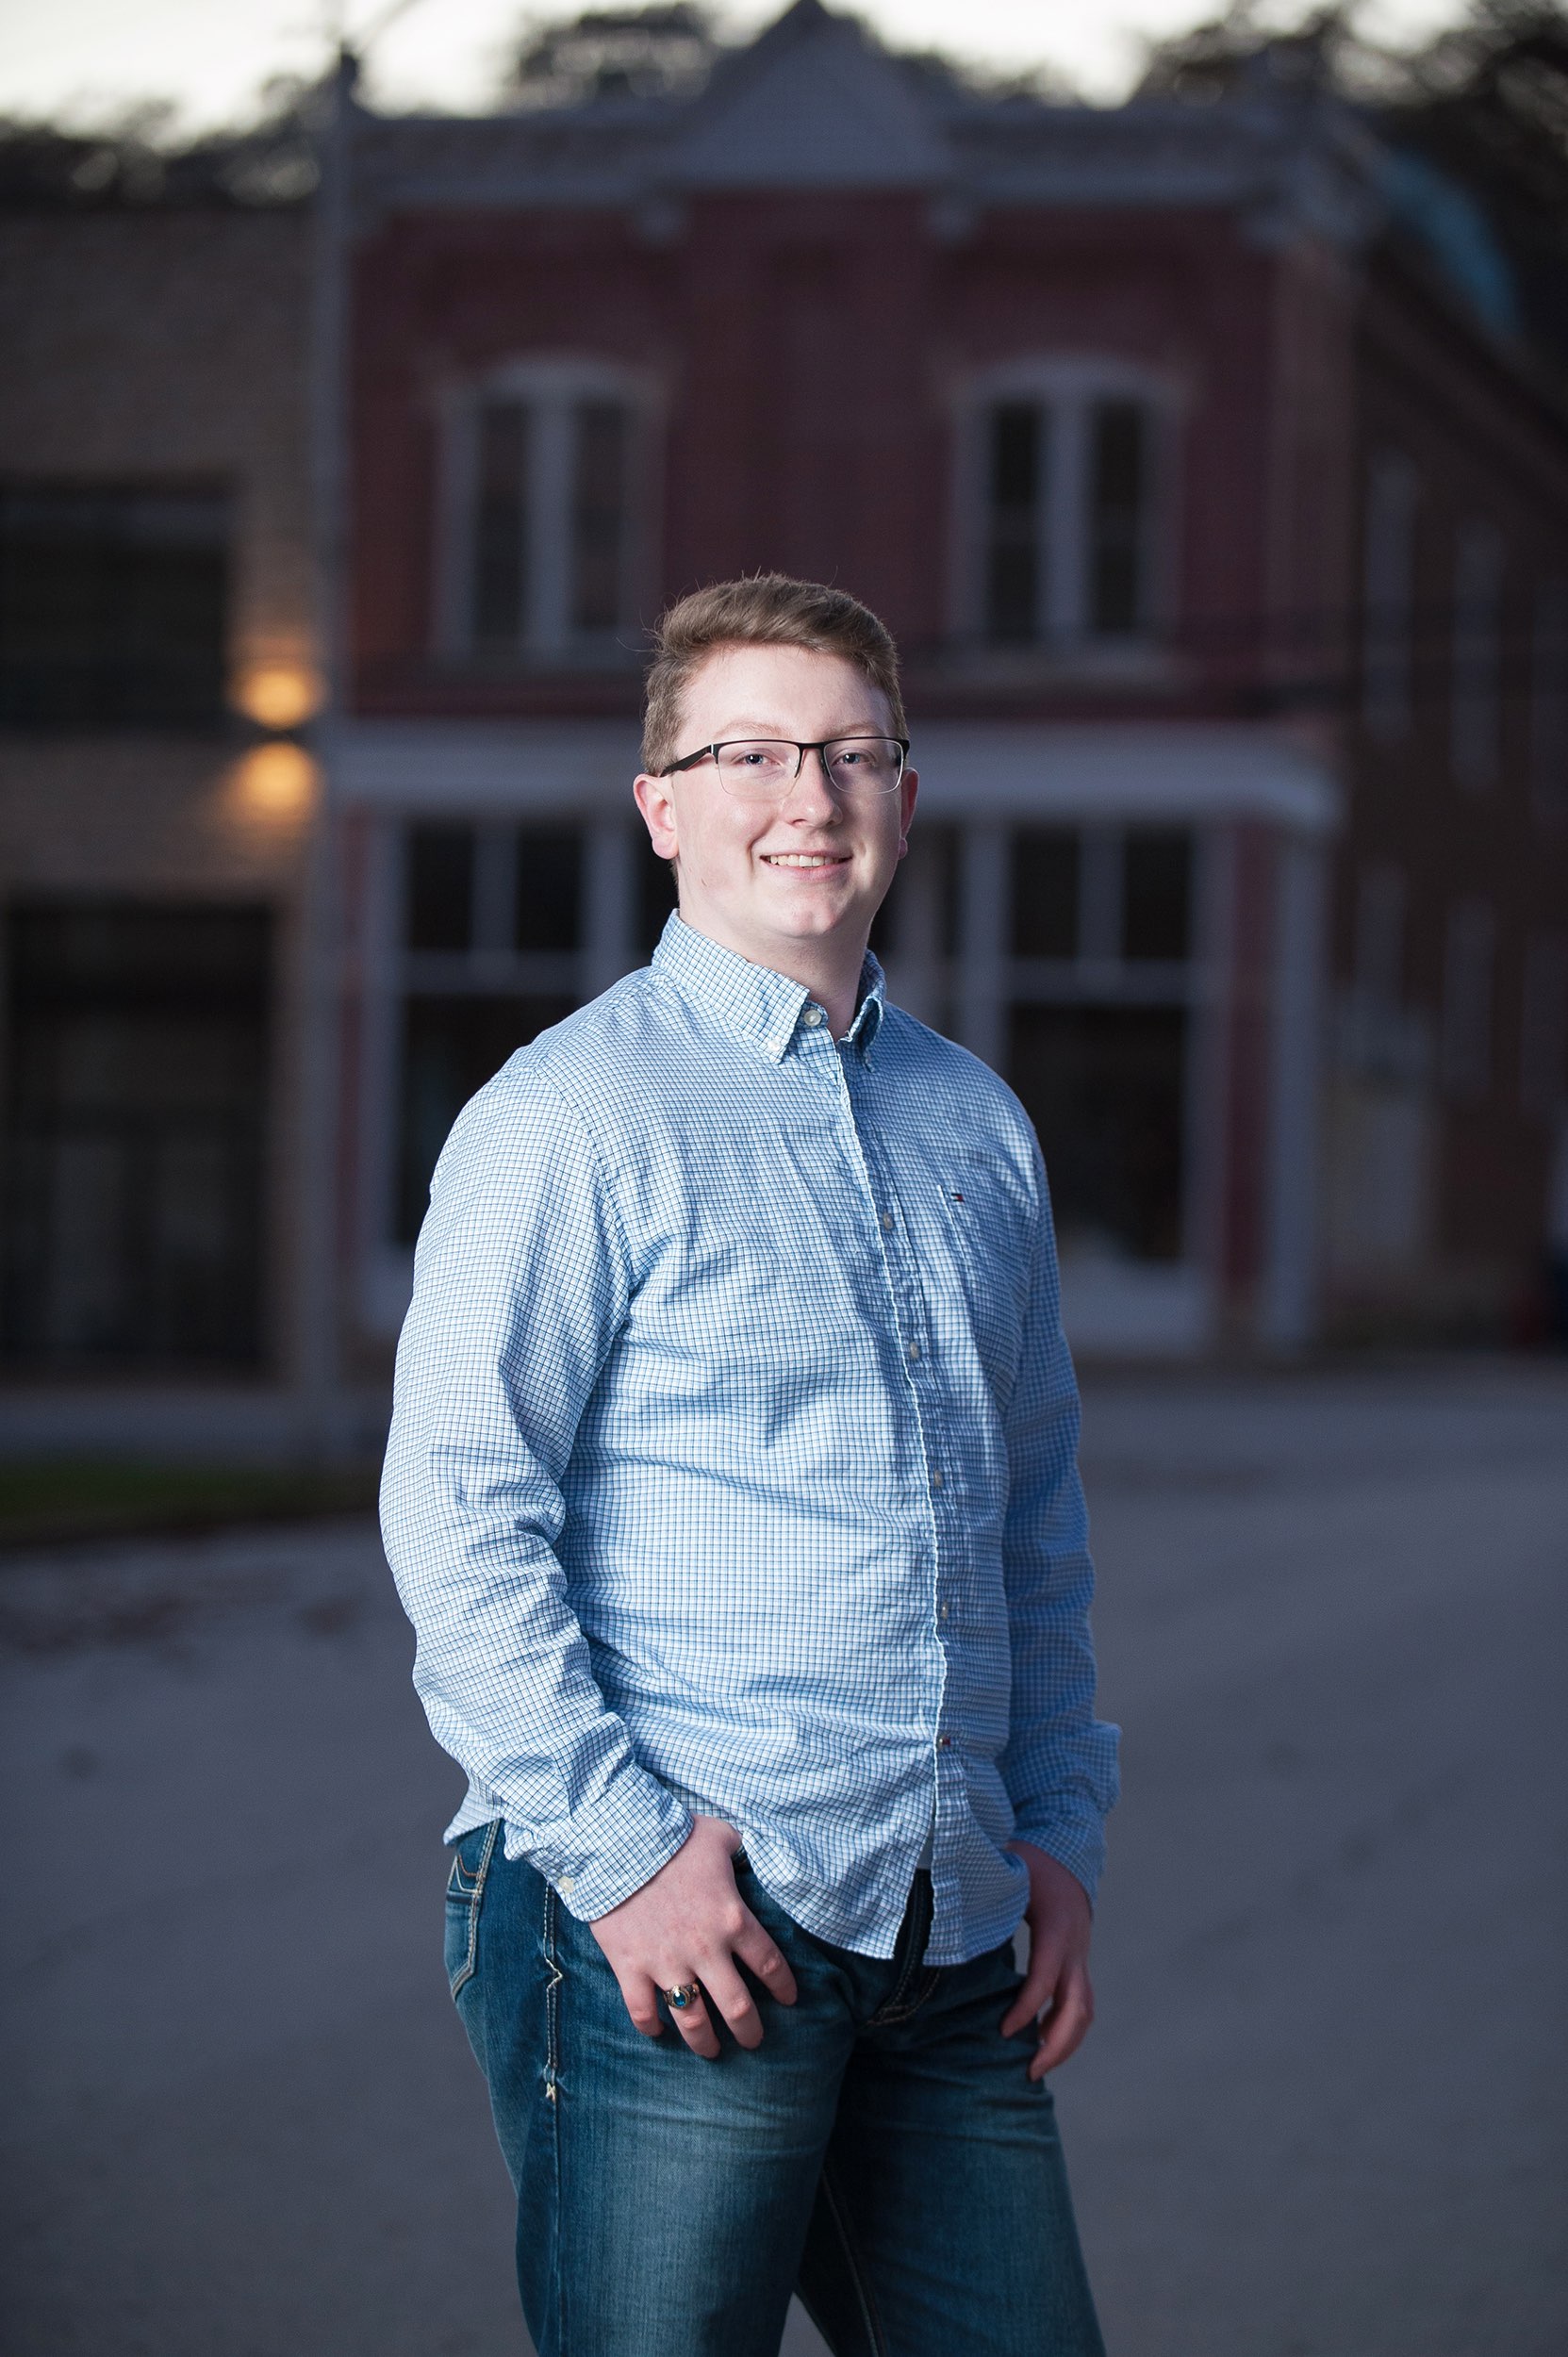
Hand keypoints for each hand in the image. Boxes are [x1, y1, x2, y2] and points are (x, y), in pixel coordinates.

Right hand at [587, 1815, 798, 2058]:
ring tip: (711, 2050)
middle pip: (737, 2007)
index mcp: (732, 1919)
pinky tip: (659, 2032)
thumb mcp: (720, 1837)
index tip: (789, 2000)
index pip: (770, 1965)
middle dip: (749, 2031)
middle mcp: (705, 1949)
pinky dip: (651, 2027)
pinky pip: (643, 2012)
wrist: (618, 1843)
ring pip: (692, 2020)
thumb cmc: (674, 1837)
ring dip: (705, 2042)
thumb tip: (759, 1851)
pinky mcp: (631, 1968)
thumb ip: (743, 1850)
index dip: (784, 1987)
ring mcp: (666, 1963)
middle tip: (753, 2041)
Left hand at [1001, 1841, 1094, 2080]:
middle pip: (1078, 2006)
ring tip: (1034, 2067)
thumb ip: (980, 1893)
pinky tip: (1040, 2041)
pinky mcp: (1078, 1962)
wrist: (1067, 1850)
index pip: (1045, 1977)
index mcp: (1055, 1926)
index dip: (1026, 2008)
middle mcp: (1074, 1946)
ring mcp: (1080, 1956)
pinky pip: (1080, 2003)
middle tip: (1028, 2072)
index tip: (1003, 2032)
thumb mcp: (1005, 1870)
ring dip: (1065, 2043)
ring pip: (1085, 2011)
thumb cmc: (1029, 1862)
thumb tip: (944, 1911)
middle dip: (1057, 2044)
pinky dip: (1065, 2028)